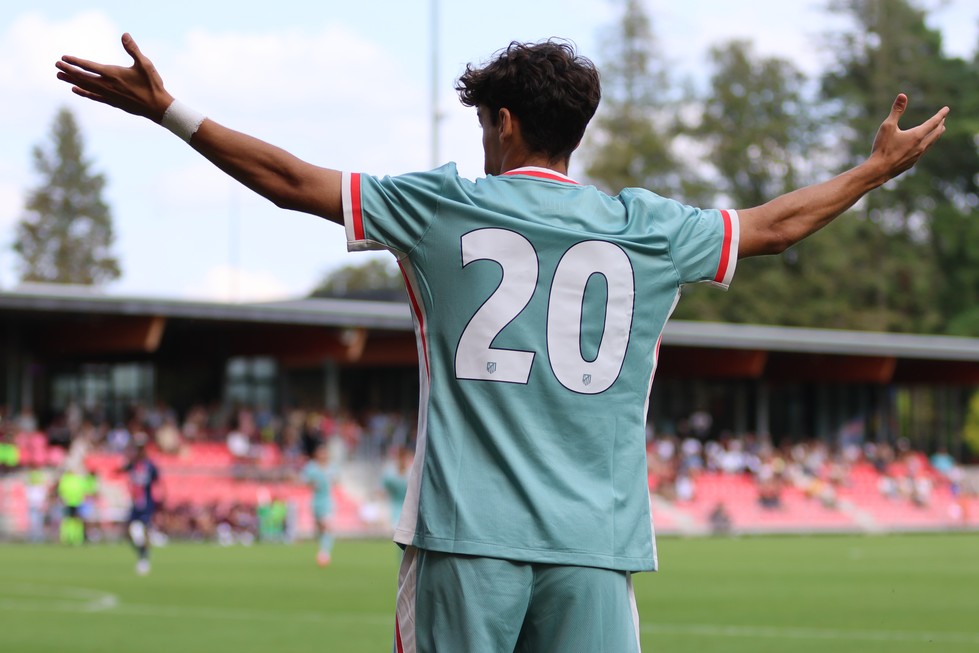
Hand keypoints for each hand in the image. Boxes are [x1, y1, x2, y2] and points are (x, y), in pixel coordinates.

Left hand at [55, 33, 173, 121]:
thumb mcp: (145, 64)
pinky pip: (93, 96)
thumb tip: (124, 35)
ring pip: (86, 87)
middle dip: (68, 71)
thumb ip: (133, 50)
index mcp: (113, 74)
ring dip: (72, 81)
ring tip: (60, 77)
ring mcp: (109, 95)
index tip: (63, 58)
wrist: (157, 107)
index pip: (89, 67)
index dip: (75, 62)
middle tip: (56, 66)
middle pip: (83, 77)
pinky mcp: (112, 102)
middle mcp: (107, 85)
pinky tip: (75, 90)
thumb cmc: (152, 84)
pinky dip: (83, 93)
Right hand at [869, 93, 948, 181]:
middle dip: (940, 124)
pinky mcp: (912, 163)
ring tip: (938, 131)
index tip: (946, 109)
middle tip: (943, 119)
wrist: (879, 170)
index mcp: (917, 135)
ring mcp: (917, 155)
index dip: (941, 114)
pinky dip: (927, 144)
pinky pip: (923, 151)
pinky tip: (922, 146)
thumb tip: (902, 95)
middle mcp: (921, 146)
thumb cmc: (882, 148)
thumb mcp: (887, 126)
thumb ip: (897, 110)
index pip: (933, 122)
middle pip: (936, 133)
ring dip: (935, 135)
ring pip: (931, 143)